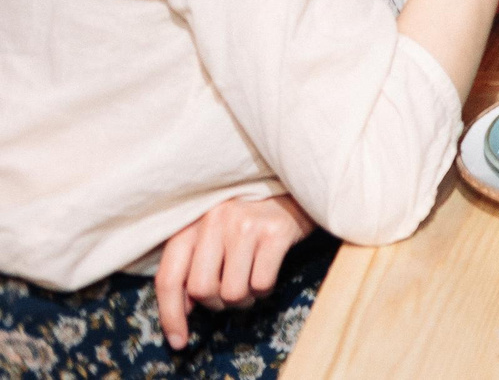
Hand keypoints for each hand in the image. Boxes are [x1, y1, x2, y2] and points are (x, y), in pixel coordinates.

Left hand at [155, 194, 314, 348]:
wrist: (299, 187)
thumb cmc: (251, 219)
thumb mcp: (215, 233)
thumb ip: (194, 264)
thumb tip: (185, 308)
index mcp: (193, 222)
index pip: (168, 277)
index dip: (170, 315)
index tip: (178, 341)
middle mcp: (215, 220)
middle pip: (201, 289)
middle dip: (216, 304)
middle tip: (230, 296)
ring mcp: (246, 224)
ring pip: (232, 292)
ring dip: (243, 299)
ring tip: (251, 283)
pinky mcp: (276, 232)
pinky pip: (262, 284)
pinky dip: (264, 290)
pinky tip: (268, 274)